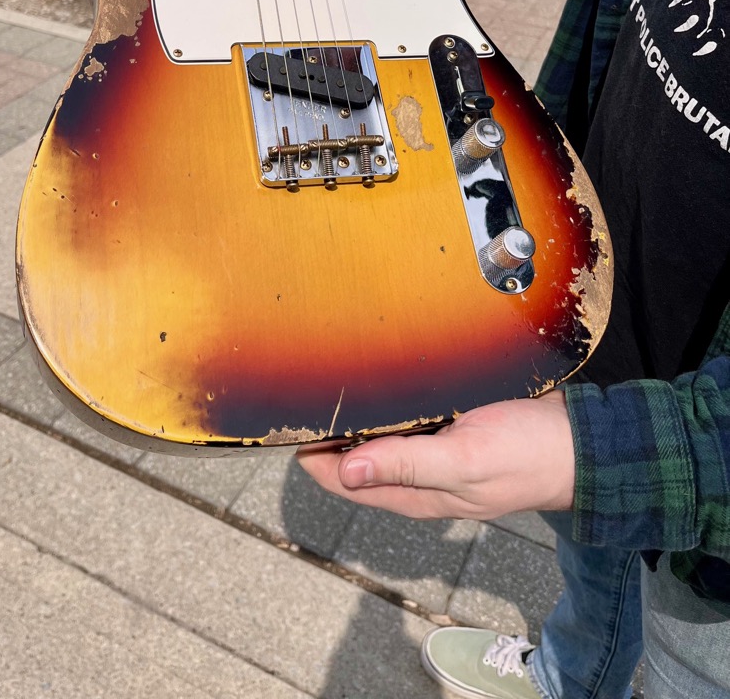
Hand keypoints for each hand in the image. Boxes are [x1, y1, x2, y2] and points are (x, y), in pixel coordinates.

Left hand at [296, 391, 574, 520]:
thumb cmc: (527, 455)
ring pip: (381, 437)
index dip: (311, 454)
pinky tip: (382, 377)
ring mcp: (437, 453)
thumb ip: (407, 464)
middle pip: (357, 458)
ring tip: (330, 378)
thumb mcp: (464, 460)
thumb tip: (347, 470)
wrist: (583, 444)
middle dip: (328, 432)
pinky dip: (390, 404)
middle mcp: (419, 477)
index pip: (343, 479)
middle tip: (302, 388)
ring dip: (358, 417)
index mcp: (415, 494)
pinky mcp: (454, 429)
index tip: (287, 420)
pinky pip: (410, 419)